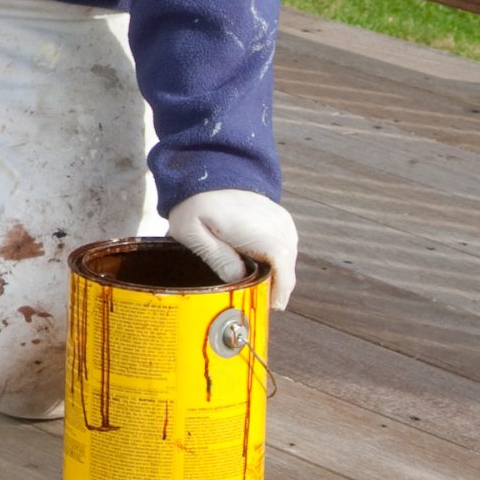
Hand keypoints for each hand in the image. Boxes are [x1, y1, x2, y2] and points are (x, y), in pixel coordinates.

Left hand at [168, 189, 297, 308]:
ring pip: (286, 260)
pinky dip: (274, 261)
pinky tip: (256, 267)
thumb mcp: (192, 232)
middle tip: (255, 303)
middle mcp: (278, 225)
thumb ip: (216, 257)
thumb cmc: (195, 203)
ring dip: (274, 275)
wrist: (206, 172)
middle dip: (274, 288)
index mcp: (259, 230)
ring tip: (253, 287)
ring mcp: (281, 221)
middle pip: (286, 268)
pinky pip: (284, 248)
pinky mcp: (280, 220)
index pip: (282, 268)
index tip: (269, 306)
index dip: (279, 291)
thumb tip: (238, 279)